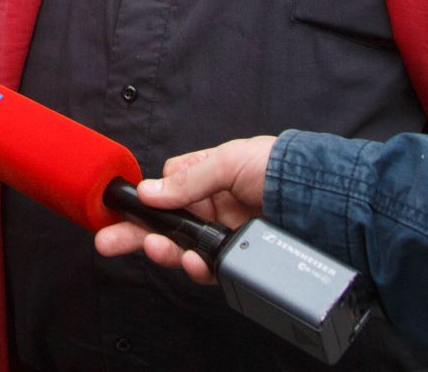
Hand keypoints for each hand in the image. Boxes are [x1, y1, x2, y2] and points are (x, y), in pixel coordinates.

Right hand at [93, 136, 277, 283]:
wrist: (320, 200)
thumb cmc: (279, 167)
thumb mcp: (228, 161)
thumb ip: (187, 180)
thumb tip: (148, 191)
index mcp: (208, 176)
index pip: (166, 188)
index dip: (146, 201)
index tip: (123, 209)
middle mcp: (213, 205)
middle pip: (165, 223)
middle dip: (135, 233)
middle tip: (107, 241)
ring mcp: (224, 233)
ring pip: (182, 247)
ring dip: (165, 250)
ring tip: (158, 250)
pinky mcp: (238, 257)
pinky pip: (207, 267)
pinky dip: (196, 266)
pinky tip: (192, 261)